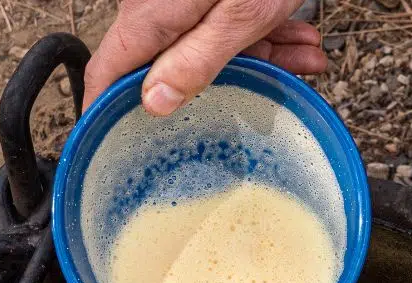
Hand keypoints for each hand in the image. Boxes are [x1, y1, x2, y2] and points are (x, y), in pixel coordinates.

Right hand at [84, 0, 327, 112]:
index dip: (105, 110)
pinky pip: (229, 15)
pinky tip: (302, 38)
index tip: (111, 141)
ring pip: (212, 39)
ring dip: (263, 53)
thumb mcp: (236, 16)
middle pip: (173, 61)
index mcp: (150, 15)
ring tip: (305, 59)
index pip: (108, 72)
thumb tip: (153, 102)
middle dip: (225, 80)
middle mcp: (156, 3)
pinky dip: (267, 28)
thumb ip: (195, 62)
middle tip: (269, 93)